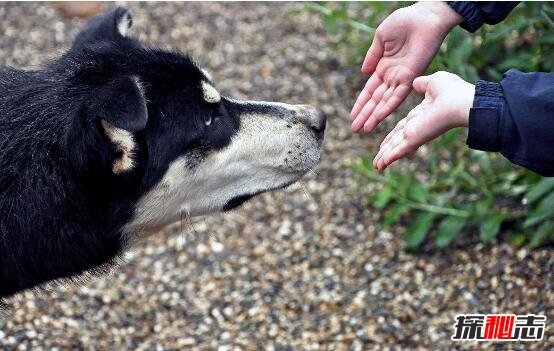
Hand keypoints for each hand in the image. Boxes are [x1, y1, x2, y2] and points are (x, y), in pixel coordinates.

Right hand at [350, 2, 462, 132]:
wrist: (425, 16)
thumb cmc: (404, 22)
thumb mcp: (381, 38)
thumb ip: (372, 57)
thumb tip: (364, 73)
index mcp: (383, 67)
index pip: (369, 90)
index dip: (361, 103)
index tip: (352, 116)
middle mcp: (392, 76)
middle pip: (375, 100)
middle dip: (364, 114)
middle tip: (355, 129)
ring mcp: (401, 78)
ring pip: (384, 102)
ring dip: (373, 116)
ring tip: (363, 129)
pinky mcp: (411, 77)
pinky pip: (398, 96)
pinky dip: (387, 107)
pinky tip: (378, 117)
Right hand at [373, 71, 474, 170]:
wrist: (460, 101)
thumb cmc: (452, 91)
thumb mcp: (433, 82)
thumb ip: (422, 84)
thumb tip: (416, 82)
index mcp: (421, 115)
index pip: (402, 127)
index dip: (393, 134)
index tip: (385, 141)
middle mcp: (417, 126)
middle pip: (397, 140)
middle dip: (387, 149)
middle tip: (379, 159)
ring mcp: (415, 134)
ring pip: (396, 148)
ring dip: (385, 157)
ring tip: (377, 166)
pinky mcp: (414, 139)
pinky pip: (398, 150)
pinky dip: (388, 158)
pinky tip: (381, 165)